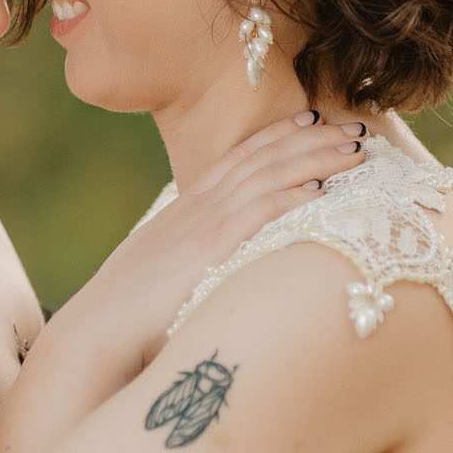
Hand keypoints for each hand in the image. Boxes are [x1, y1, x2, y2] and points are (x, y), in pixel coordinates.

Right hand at [55, 112, 372, 377]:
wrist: (97, 333)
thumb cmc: (129, 315)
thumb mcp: (164, 272)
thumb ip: (195, 256)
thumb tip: (219, 262)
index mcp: (186, 209)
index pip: (239, 157)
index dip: (279, 135)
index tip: (313, 120)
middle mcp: (196, 208)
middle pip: (262, 159)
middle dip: (312, 140)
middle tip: (355, 127)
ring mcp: (201, 226)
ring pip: (268, 178)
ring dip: (315, 160)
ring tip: (355, 149)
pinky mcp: (207, 252)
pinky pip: (255, 215)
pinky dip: (288, 197)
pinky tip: (320, 190)